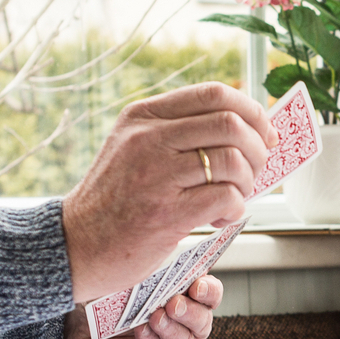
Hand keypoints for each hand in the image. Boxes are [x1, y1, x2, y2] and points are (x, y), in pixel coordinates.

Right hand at [60, 82, 274, 302]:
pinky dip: (234, 209)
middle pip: (230, 124)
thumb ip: (180, 132)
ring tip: (232, 198)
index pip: (214, 93)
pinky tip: (218, 218)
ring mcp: (156, 176)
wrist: (76, 245)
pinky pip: (225, 198)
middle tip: (254, 171)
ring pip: (233, 161)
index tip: (264, 132)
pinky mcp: (165, 214)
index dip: (251, 111)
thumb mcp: (135, 148)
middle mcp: (148, 139)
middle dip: (257, 148)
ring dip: (247, 183)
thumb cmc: (116, 199)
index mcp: (143, 116)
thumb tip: (250, 127)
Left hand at [64, 275, 223, 338]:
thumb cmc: (110, 299)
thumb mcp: (127, 279)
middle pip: (204, 319)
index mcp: (188, 297)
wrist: (83, 332)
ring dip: (171, 330)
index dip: (209, 289)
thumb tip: (156, 251)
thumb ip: (147, 269)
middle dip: (190, 311)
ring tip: (154, 319)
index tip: (196, 285)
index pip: (211, 293)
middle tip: (173, 304)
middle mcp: (189, 324)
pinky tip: (141, 333)